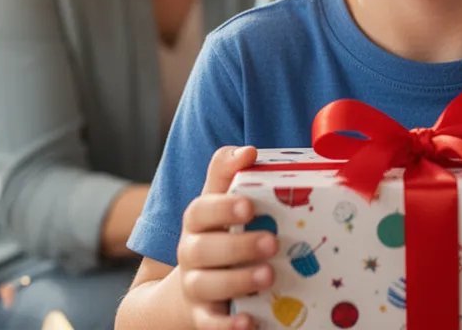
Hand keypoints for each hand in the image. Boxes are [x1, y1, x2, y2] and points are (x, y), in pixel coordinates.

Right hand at [177, 146, 276, 329]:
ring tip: (269, 276)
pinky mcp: (202, 317)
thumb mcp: (218, 201)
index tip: (249, 206)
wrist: (188, 289)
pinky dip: (227, 325)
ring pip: (207, 285)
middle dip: (238, 246)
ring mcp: (195, 286)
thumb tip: (249, 149)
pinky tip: (249, 322)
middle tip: (273, 242)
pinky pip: (210, 324)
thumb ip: (228, 172)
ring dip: (238, 280)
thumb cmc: (218, 234)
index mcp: (197, 222)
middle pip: (204, 249)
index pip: (200, 210)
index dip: (222, 207)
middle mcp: (191, 253)